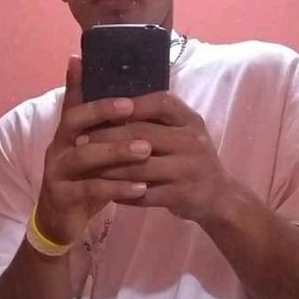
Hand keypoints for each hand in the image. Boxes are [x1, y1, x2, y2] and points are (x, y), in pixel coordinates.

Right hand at [36, 57, 152, 244]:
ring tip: (146, 150)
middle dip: (102, 112)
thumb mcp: (89, 151)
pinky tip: (141, 188)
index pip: (73, 103)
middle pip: (74, 122)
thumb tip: (117, 93)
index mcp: (66, 134)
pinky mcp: (63, 198)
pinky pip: (91, 190)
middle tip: (133, 108)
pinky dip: (117, 188)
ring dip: (116, 152)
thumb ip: (98, 125)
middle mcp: (58, 148)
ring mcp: (57, 173)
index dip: (82, 85)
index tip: (95, 68)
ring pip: (84, 157)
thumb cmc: (81, 181)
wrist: (59, 223)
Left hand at [80, 91, 231, 226]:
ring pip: (139, 167)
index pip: (161, 103)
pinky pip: (144, 194)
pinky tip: (105, 191)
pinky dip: (122, 193)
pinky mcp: (181, 195)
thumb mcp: (183, 132)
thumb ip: (157, 119)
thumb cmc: (190, 159)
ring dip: (109, 168)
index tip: (102, 107)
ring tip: (86, 166)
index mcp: (190, 121)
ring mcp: (188, 170)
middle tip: (79, 139)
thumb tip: (113, 100)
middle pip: (142, 135)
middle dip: (107, 137)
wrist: (219, 197)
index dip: (132, 104)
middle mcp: (192, 142)